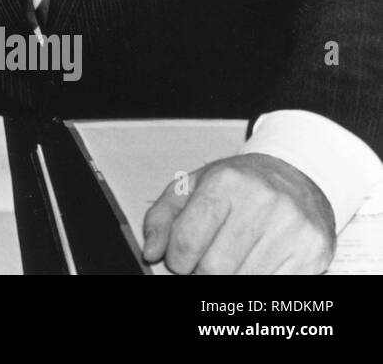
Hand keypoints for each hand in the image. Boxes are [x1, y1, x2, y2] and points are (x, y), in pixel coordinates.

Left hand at [142, 153, 334, 273]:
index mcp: (226, 183)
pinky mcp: (313, 251)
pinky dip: (257, 281)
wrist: (296, 177)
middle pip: (215, 269)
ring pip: (244, 281)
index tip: (180, 259)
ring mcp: (292, 228)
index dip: (177, 260)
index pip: (188, 241)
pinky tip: (255, 263)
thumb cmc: (238, 185)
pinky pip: (274, 286)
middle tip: (206, 261)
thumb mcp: (192, 187)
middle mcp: (263, 202)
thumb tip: (152, 252)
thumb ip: (162, 218)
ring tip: (232, 259)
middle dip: (202, 272)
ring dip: (230, 278)